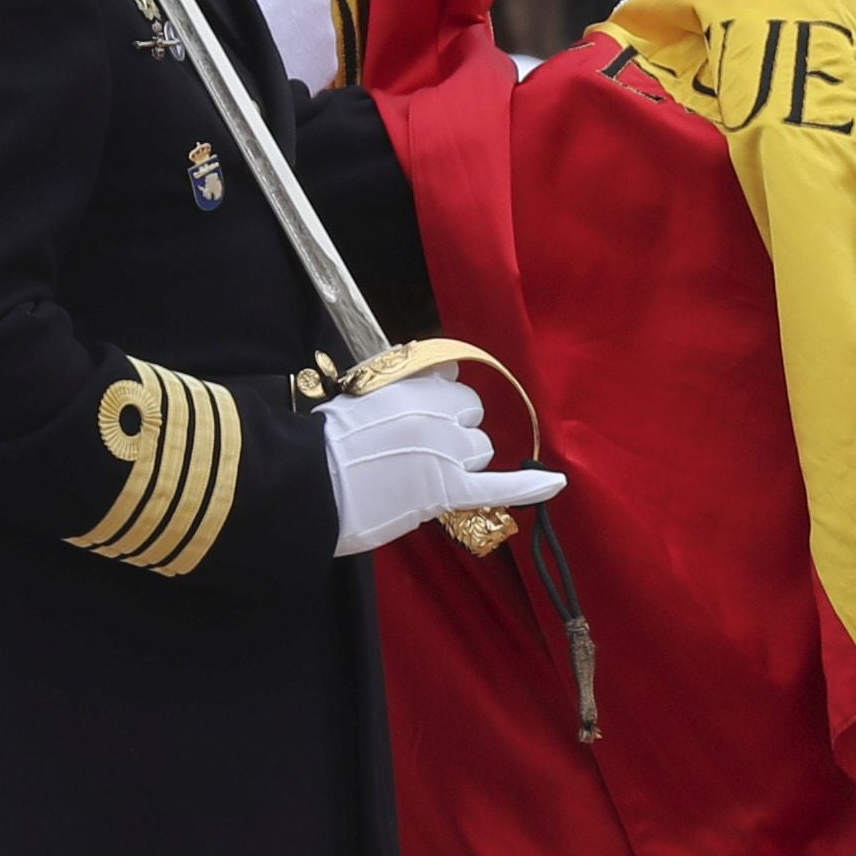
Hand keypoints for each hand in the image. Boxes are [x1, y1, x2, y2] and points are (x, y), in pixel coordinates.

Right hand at [319, 376, 564, 554]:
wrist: (300, 482)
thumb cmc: (316, 444)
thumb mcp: (357, 394)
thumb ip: (400, 382)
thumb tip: (441, 366)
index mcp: (411, 386)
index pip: (453, 383)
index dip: (444, 406)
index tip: (425, 419)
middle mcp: (436, 413)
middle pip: (472, 419)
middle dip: (456, 435)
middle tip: (418, 455)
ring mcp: (444, 451)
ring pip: (481, 451)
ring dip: (464, 463)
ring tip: (422, 478)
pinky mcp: (445, 490)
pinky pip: (500, 487)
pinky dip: (530, 486)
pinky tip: (556, 483)